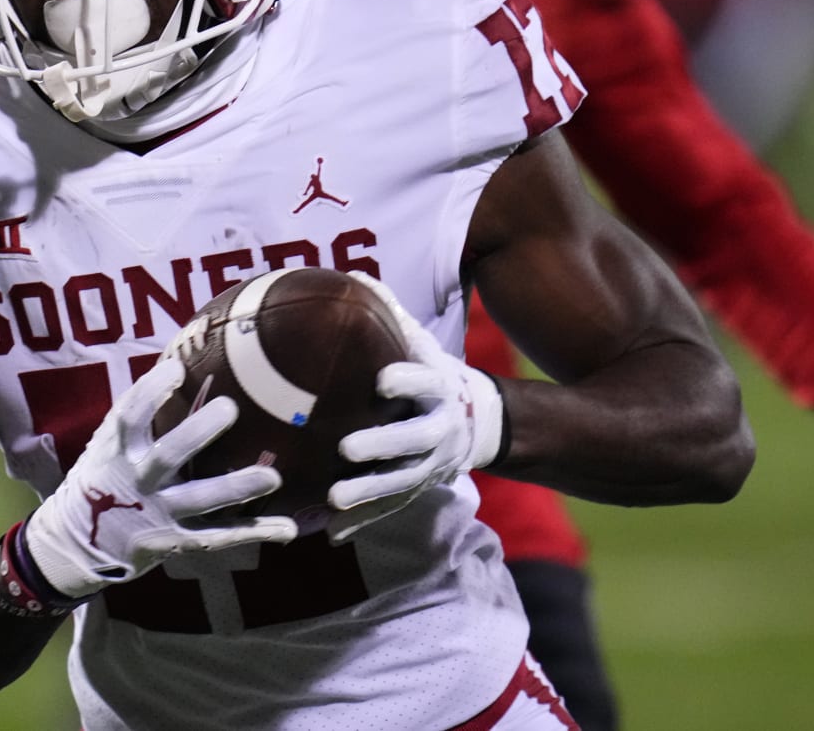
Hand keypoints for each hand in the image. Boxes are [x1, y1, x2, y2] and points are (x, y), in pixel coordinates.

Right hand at [23, 357, 296, 597]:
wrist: (76, 545)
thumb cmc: (103, 478)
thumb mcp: (107, 445)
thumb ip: (137, 415)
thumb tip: (180, 361)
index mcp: (118, 451)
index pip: (130, 416)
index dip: (151, 390)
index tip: (177, 368)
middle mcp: (137, 482)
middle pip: (168, 456)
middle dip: (197, 434)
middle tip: (230, 408)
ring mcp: (158, 515)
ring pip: (201, 501)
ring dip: (237, 488)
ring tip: (273, 477)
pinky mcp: (176, 542)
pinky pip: (219, 537)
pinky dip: (254, 532)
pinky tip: (287, 528)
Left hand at [326, 272, 504, 543]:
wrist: (478, 421)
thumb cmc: (433, 374)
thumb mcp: (423, 344)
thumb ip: (393, 315)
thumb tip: (355, 276)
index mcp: (438, 388)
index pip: (424, 382)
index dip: (406, 380)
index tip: (381, 380)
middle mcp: (438, 429)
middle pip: (412, 440)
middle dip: (382, 445)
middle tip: (347, 447)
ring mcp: (431, 465)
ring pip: (400, 482)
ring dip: (368, 492)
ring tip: (334, 497)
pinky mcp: (420, 489)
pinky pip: (391, 508)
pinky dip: (365, 522)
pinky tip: (335, 536)